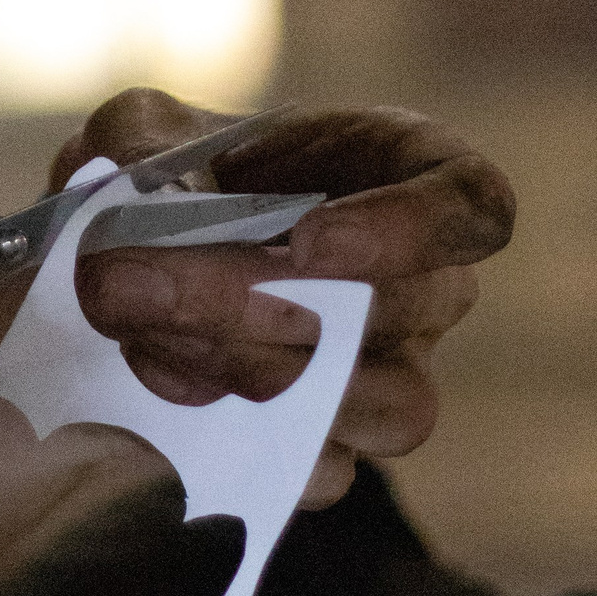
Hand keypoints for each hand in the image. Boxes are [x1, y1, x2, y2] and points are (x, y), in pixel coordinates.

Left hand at [51, 88, 515, 506]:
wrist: (138, 270)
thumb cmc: (172, 175)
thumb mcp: (143, 127)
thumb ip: (135, 141)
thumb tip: (131, 192)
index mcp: (409, 177)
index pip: (472, 207)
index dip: (408, 229)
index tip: (307, 238)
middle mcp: (426, 286)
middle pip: (394, 313)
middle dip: (243, 299)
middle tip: (124, 277)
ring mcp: (395, 378)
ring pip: (370, 403)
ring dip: (235, 364)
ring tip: (132, 320)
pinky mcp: (341, 449)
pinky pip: (318, 467)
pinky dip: (229, 424)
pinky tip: (153, 369)